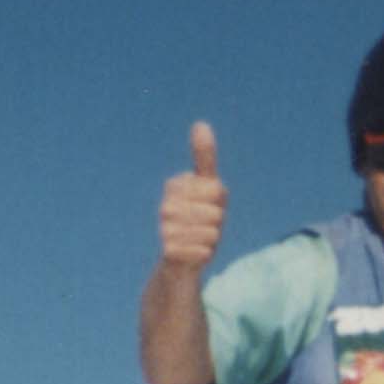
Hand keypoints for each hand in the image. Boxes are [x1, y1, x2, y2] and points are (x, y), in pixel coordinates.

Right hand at [157, 122, 225, 273]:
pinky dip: (205, 254)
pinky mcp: (168, 252)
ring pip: (211, 233)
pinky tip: (194, 254)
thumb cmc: (199, 219)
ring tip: (199, 240)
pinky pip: (203, 251)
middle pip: (215, 213)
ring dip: (212, 239)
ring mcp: (165, 229)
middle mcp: (166, 206)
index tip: (208, 206)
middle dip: (217, 223)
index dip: (219, 202)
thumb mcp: (208, 187)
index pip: (215, 190)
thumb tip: (200, 124)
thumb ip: (204, 157)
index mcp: (175, 186)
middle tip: (205, 226)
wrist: (180, 259)